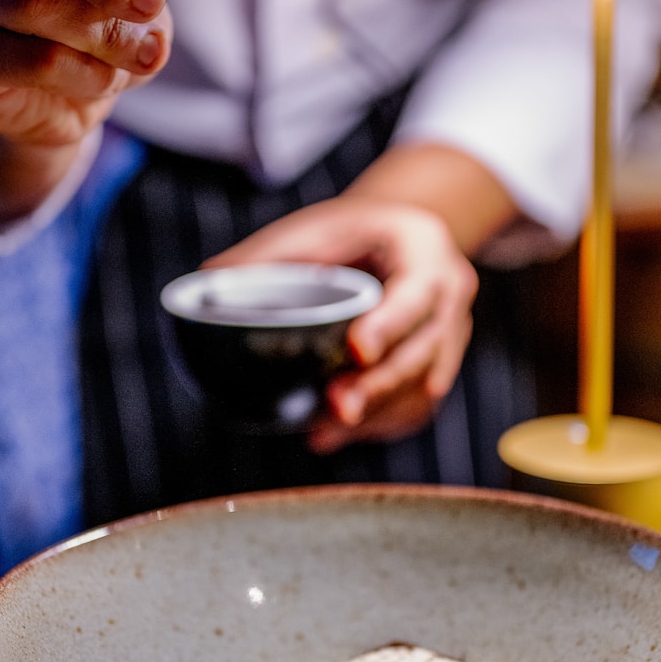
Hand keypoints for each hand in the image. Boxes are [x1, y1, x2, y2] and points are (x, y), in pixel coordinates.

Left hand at [203, 198, 479, 449]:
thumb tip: (208, 278)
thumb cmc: (353, 232)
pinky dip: (378, 422)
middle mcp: (449, 291)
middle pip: (423, 348)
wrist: (399, 237)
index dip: (389, 324)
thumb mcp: (314, 228)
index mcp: (423, 247)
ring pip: (423, 383)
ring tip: (327, 429)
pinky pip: (416, 404)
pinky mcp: (439, 364)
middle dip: (380, 383)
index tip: (355, 349)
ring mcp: (452, 331)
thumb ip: (268, 254)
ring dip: (377, 411)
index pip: (415, 291)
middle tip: (339, 407)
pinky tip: (336, 433)